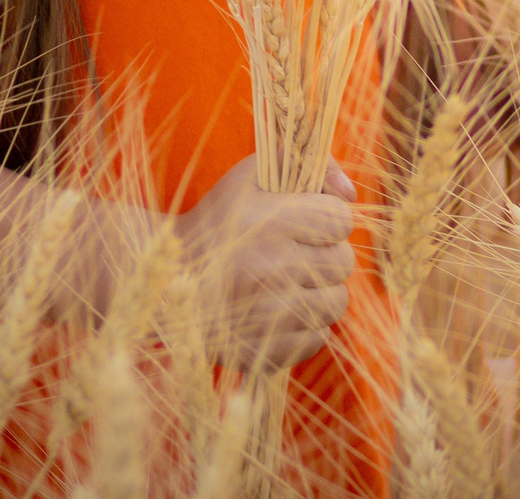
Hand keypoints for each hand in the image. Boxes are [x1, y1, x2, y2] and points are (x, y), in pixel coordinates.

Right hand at [174, 156, 357, 371]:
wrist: (168, 279)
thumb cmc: (219, 220)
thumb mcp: (254, 175)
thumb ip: (313, 167)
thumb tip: (351, 195)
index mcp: (270, 223)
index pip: (341, 220)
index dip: (328, 217)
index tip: (305, 220)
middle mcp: (271, 270)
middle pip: (344, 262)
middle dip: (326, 254)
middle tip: (297, 252)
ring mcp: (268, 316)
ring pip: (337, 303)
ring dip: (321, 290)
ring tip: (291, 281)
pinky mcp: (264, 353)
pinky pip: (318, 337)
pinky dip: (306, 325)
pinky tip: (279, 309)